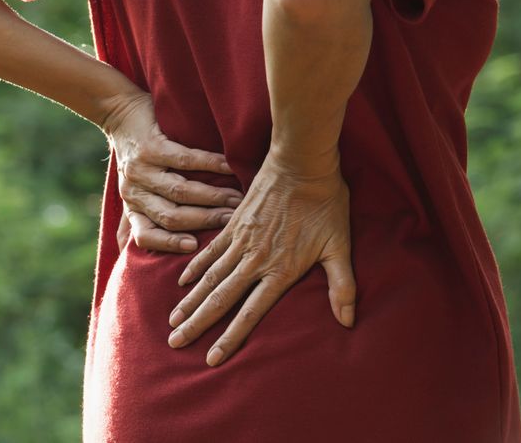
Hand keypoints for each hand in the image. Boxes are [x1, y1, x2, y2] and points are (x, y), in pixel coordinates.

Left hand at [100, 90, 245, 253]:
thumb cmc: (137, 155)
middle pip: (170, 216)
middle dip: (205, 220)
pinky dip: (210, 165)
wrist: (119, 113)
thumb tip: (175, 244)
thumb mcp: (136, 186)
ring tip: (236, 198)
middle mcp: (134, 192)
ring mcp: (141, 170)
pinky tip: (228, 167)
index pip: (145, 235)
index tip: (194, 248)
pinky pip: (184, 160)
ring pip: (179, 191)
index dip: (168, 244)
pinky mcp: (151, 147)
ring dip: (212, 196)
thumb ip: (149, 211)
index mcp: (132, 206)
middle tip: (232, 221)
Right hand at [166, 148, 356, 365]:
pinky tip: (182, 282)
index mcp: (279, 271)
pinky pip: (209, 251)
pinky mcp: (234, 225)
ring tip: (172, 319)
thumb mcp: (339, 246)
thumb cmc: (325, 204)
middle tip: (175, 343)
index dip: (230, 338)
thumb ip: (342, 286)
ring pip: (209, 278)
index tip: (212, 358)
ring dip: (190, 301)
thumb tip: (347, 322)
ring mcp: (241, 242)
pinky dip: (194, 268)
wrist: (302, 162)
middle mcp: (254, 260)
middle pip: (220, 299)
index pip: (250, 313)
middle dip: (197, 324)